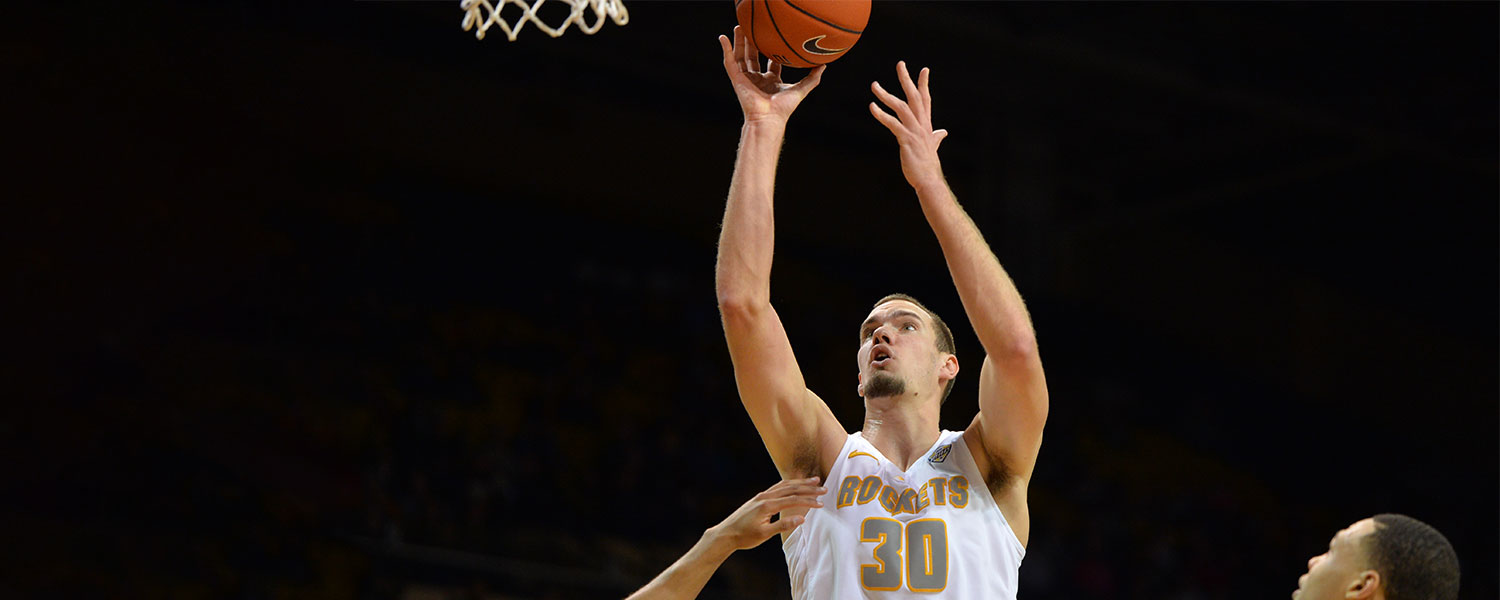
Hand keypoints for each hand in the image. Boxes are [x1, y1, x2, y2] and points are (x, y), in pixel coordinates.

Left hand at [707, 477, 824, 550]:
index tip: (821, 504)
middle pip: (791, 489)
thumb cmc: (745, 536)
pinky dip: (789, 484)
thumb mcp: (764, 534)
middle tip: (824, 488)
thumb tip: (801, 519)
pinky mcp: (759, 498)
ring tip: (814, 481)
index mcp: (767, 505)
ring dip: (800, 483)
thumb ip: (783, 525)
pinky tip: (795, 485)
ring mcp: (761, 496)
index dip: (808, 501)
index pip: (792, 500)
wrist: (726, 533)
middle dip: (808, 488)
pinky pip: (777, 487)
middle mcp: (765, 497)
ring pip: (784, 485)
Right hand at [718, 26, 826, 124]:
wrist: (769, 118)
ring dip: (739, 42)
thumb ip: (813, 78)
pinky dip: (725, 49)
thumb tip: (824, 65)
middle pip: (754, 56)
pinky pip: (729, 62)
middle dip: (753, 43)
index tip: (773, 38)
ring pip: (741, 56)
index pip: (770, 62)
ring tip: (740, 26)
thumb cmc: (784, 108)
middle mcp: (757, 79)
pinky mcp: (736, 79)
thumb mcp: (801, 89)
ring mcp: (746, 79)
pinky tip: (723, 38)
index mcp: (771, 81)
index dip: (771, 51)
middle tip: (754, 28)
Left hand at [870, 61, 948, 188]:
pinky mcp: (906, 140)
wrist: (929, 180)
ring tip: (874, 85)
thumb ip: (936, 137)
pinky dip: (881, 114)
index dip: (923, 84)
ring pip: (901, 107)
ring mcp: (914, 131)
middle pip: (914, 96)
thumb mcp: (932, 147)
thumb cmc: (927, 165)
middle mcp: (921, 124)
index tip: (923, 69)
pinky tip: (872, 107)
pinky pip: (892, 123)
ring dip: (886, 95)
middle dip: (906, 79)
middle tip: (900, 64)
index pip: (925, 99)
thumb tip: (943, 132)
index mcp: (926, 124)